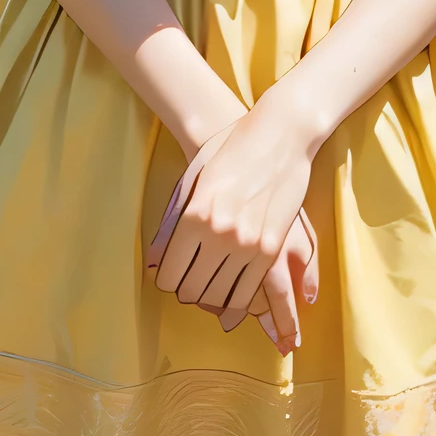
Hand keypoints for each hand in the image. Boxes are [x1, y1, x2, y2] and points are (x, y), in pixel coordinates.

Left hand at [147, 111, 318, 352]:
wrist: (279, 135)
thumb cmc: (231, 151)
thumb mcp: (193, 180)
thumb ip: (174, 222)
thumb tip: (156, 261)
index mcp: (194, 215)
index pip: (170, 273)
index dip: (168, 280)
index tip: (172, 277)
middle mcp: (220, 234)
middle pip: (193, 289)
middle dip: (187, 291)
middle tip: (189, 283)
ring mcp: (248, 243)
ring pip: (221, 296)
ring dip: (211, 298)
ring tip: (210, 287)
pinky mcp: (272, 248)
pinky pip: (249, 290)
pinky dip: (237, 300)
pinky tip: (231, 295)